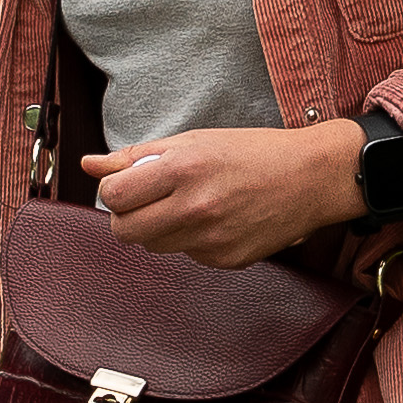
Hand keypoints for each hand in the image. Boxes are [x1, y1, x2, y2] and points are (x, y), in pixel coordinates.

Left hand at [91, 120, 371, 264]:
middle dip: (127, 217)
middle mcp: (194, 208)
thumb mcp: (192, 140)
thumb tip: (90, 164)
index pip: (114, 197)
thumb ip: (136, 156)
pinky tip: (218, 219)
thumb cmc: (254, 151)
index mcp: (182, 170)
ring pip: (155, 246)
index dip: (113, 192)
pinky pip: (188, 255)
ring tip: (189, 205)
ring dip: (160, 228)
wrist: (312, 177)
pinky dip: (193, 240)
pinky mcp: (227, 261)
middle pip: (125, 231)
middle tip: (147, 201)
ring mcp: (211, 239)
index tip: (126, 186)